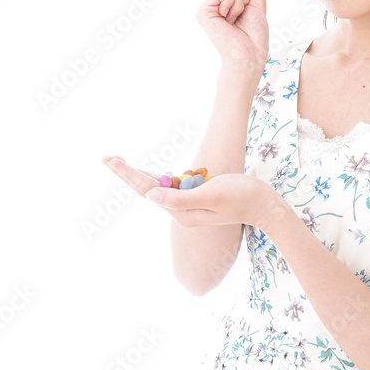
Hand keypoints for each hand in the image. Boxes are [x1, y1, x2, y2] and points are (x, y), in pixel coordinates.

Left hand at [101, 155, 286, 230]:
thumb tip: (150, 195)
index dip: (128, 174)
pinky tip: (144, 173)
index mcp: (181, 211)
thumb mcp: (212, 194)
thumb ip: (180, 197)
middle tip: (105, 158)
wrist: (264, 205)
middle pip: (147, 188)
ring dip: (136, 174)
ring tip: (117, 161)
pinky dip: (155, 176)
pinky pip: (169, 186)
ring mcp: (187, 205)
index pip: (148, 189)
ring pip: (156, 186)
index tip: (111, 161)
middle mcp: (180, 211)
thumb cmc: (242, 196)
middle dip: (126, 173)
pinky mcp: (194, 198)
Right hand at [196, 0, 268, 72]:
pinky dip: (232, 4)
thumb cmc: (254, 36)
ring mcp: (207, 5)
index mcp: (227, 0)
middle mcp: (215, 1)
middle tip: (242, 14)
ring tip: (236, 20)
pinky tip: (228, 20)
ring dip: (240, 1)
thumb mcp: (259, 3)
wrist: (248, 55)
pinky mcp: (202, 11)